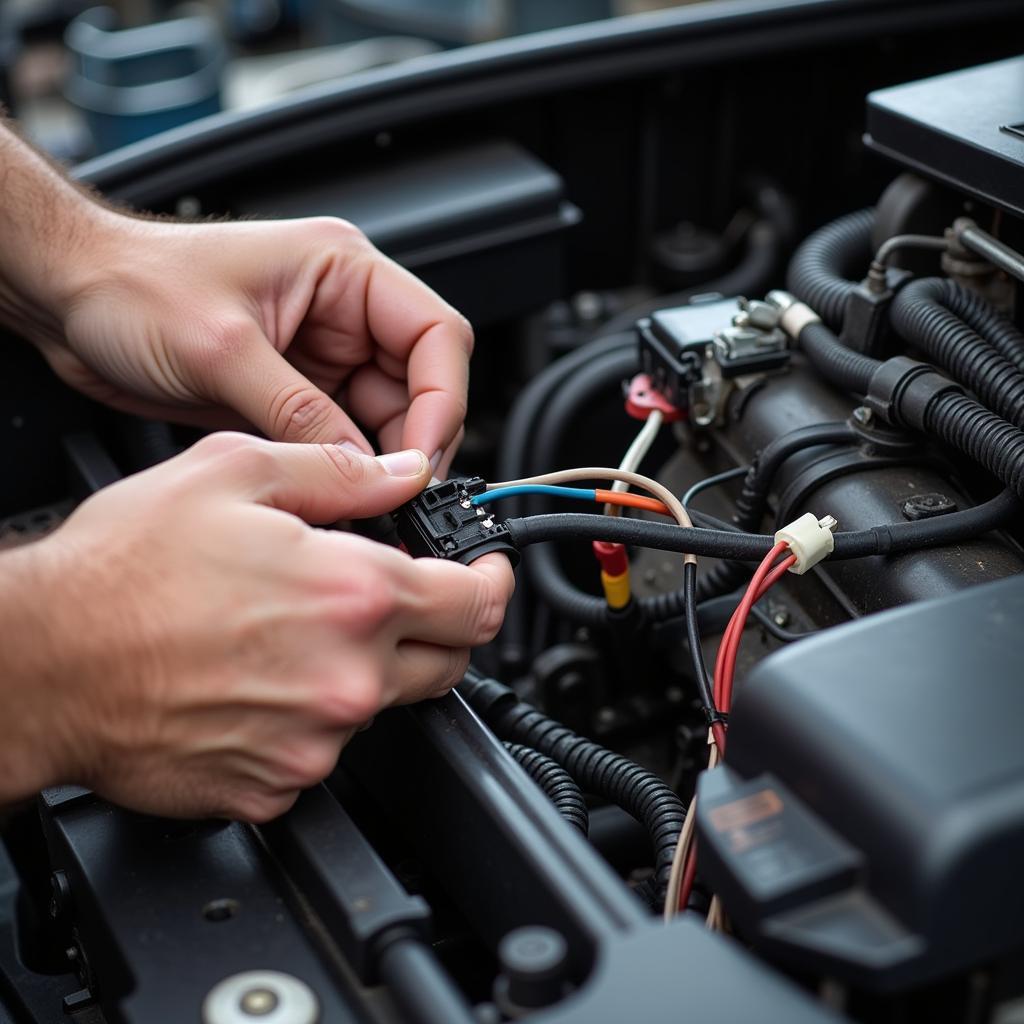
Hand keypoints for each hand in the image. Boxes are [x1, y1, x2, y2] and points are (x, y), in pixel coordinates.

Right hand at [0, 434, 512, 819]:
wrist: (43, 664)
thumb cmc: (122, 573)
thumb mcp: (233, 474)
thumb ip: (338, 472)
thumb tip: (400, 474)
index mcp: (355, 595)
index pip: (479, 601)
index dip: (491, 580)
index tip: (485, 574)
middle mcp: (348, 677)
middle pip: (449, 661)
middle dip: (438, 626)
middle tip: (393, 599)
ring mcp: (316, 743)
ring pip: (385, 705)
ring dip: (365, 668)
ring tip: (292, 632)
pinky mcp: (275, 788)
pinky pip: (326, 751)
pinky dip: (312, 717)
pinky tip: (261, 680)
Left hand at [35, 213, 473, 473]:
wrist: (68, 298)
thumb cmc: (131, 285)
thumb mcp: (222, 349)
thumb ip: (299, 413)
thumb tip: (363, 468)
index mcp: (344, 272)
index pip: (435, 335)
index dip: (442, 400)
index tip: (422, 456)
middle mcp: (342, 313)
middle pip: (419, 384)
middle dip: (413, 440)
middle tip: (398, 491)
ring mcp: (321, 357)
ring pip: (384, 419)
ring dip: (379, 461)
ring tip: (365, 499)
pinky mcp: (294, 394)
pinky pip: (341, 438)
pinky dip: (344, 470)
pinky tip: (336, 494)